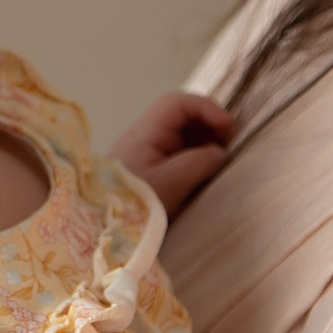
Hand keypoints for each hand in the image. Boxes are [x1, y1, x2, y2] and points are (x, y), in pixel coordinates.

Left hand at [109, 91, 234, 212]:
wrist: (103, 228)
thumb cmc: (134, 204)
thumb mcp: (169, 184)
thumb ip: (199, 163)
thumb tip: (220, 153)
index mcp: (145, 133)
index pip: (178, 104)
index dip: (206, 108)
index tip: (227, 128)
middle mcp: (144, 137)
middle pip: (181, 117)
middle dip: (209, 125)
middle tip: (229, 146)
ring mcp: (145, 153)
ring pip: (181, 135)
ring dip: (204, 141)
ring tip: (220, 160)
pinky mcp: (147, 169)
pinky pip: (175, 153)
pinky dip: (195, 156)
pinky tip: (205, 171)